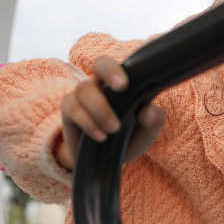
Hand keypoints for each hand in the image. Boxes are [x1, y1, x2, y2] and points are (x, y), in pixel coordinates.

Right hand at [55, 55, 165, 170]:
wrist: (106, 160)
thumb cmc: (129, 138)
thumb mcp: (147, 133)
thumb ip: (154, 121)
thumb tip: (148, 111)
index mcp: (125, 84)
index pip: (125, 65)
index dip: (124, 67)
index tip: (128, 82)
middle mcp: (103, 85)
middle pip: (100, 63)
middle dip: (109, 70)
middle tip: (122, 86)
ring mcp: (84, 96)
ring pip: (84, 88)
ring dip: (100, 108)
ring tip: (114, 128)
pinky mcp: (69, 110)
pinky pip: (73, 108)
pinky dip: (88, 122)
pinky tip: (101, 137)